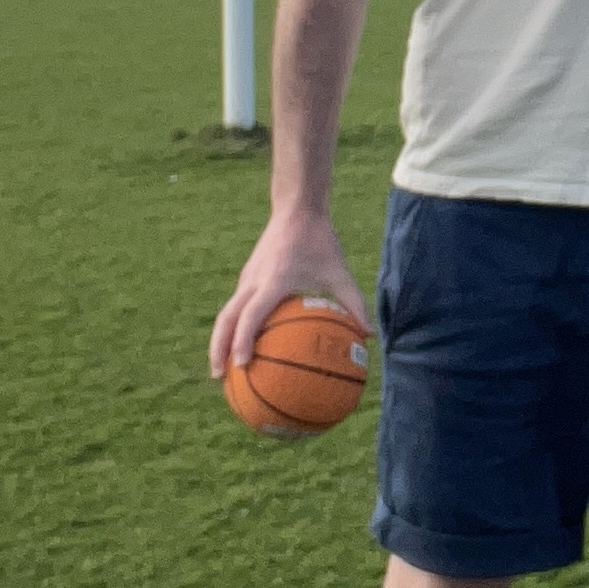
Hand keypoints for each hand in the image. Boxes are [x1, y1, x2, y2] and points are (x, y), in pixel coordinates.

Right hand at [208, 210, 370, 377]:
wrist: (297, 210)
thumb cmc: (321, 242)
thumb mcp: (341, 273)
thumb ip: (355, 304)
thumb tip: (370, 337)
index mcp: (274, 280)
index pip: (252, 315)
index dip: (243, 340)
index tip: (242, 365)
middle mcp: (253, 281)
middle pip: (226, 319)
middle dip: (219, 349)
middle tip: (219, 378)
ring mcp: (247, 279)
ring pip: (226, 314)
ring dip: (219, 341)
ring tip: (222, 369)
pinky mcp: (247, 277)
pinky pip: (235, 306)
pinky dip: (232, 327)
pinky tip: (241, 345)